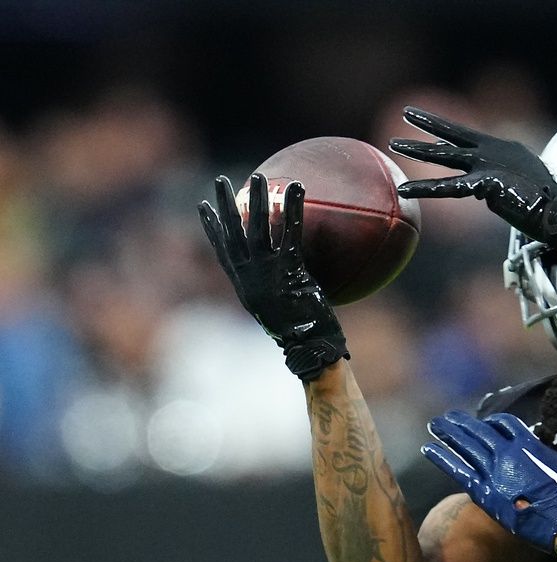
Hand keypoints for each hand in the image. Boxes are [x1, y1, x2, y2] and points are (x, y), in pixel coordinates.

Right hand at [197, 174, 348, 381]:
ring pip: (259, 226)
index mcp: (243, 283)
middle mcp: (250, 274)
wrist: (307, 345)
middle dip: (225, 203)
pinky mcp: (289, 267)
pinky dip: (293, 207)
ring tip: (259, 176)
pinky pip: (291, 231)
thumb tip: (284, 280)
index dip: (211, 227)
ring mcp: (268, 269)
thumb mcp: (278, 309)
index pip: (222, 250)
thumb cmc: (300, 332)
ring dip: (259, 198)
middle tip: (220, 180)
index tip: (203, 207)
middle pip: (233, 231)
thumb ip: (274, 289)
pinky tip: (297, 188)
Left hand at [390, 107, 556, 246]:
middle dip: (428, 123)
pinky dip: (425, 187)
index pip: (469, 137)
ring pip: (445, 155)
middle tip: (407, 112)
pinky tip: (405, 188)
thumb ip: (498, 182)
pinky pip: (447, 187)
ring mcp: (488, 166)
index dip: (447, 130)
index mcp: (503, 149)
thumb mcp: (520, 184)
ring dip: (418, 149)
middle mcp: (492, 152)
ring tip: (394, 144)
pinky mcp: (485, 183)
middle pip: (454, 135)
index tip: (429, 123)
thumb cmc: (546, 204)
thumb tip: (482, 192)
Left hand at [422, 411, 556, 551]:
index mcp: (527, 444)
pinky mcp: (484, 492)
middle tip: (447, 416)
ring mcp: (493, 472)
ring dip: (448, 434)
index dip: (492, 422)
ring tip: (434, 424)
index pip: (505, 423)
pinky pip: (458, 470)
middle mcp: (506, 454)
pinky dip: (443, 458)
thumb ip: (544, 452)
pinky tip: (429, 448)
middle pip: (479, 431)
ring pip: (466, 447)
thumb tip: (539, 449)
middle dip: (462, 423)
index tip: (485, 423)